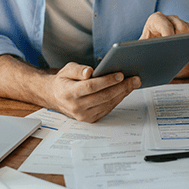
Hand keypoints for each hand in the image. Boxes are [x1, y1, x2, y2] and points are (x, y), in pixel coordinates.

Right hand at [0, 55, 140, 122]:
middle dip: (121, 87)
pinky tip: (125, 90)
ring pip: (108, 103)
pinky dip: (118, 99)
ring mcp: (84, 115)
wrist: (55, 97)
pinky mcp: (90, 119)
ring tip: (133, 83)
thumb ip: (77, 69)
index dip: (107, 81)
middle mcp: (77, 107)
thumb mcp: (66, 69)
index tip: (120, 74)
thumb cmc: (63, 81)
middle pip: (103, 96)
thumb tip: (89, 72)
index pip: (91, 87)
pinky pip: (107, 109)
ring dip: (123, 93)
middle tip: (134, 78)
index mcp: (70, 93)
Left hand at [139, 12, 188, 77]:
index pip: (162, 22)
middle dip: (179, 38)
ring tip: (185, 51)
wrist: (155, 50)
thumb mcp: (141, 47)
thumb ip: (140, 48)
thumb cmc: (147, 48)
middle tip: (176, 50)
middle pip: (180, 26)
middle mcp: (169, 18)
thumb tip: (139, 54)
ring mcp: (181, 23)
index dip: (167, 33)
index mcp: (155, 20)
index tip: (168, 43)